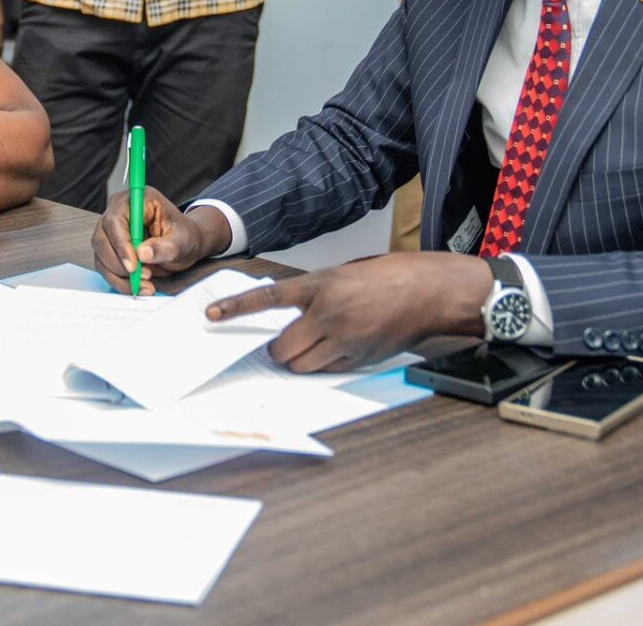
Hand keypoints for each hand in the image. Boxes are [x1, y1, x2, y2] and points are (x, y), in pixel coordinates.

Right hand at [92, 188, 230, 295]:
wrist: (184, 245)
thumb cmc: (184, 236)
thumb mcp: (182, 242)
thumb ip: (164, 247)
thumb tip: (142, 254)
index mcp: (139, 199)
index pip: (116, 220)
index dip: (120, 244)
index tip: (133, 265)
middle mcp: (120, 210)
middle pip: (102, 238)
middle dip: (118, 263)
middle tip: (140, 277)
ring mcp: (112, 229)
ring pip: (101, 255)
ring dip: (119, 275)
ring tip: (144, 284)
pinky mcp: (110, 247)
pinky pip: (105, 266)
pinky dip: (119, 280)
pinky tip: (137, 285)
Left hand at [204, 253, 492, 371]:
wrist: (430, 291)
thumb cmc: (392, 276)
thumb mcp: (346, 272)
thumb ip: (316, 292)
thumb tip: (291, 312)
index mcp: (322, 284)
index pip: (269, 298)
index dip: (237, 308)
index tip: (212, 314)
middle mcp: (329, 314)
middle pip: (282, 349)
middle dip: (277, 349)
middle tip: (283, 342)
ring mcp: (345, 340)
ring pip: (302, 365)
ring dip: (298, 360)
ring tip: (312, 344)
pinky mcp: (359, 359)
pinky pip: (326, 370)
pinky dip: (323, 364)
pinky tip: (338, 348)